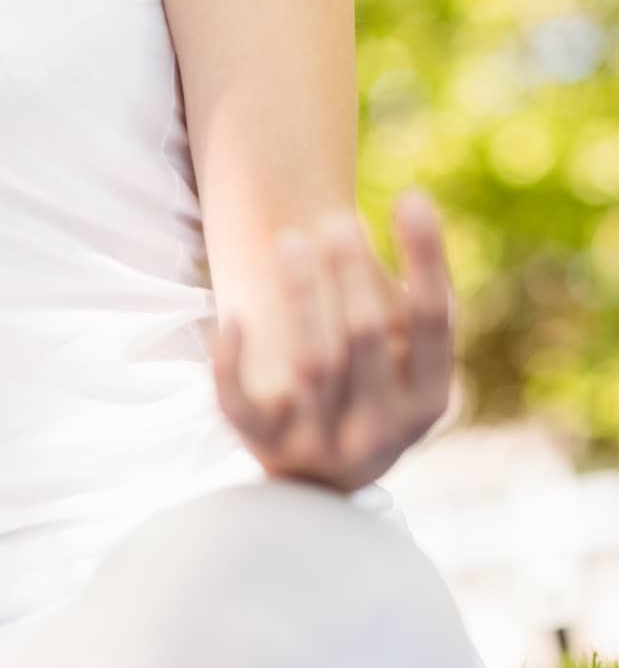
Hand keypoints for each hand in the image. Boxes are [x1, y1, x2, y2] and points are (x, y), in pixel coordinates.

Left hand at [209, 191, 454, 494]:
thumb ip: (415, 296)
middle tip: (336, 219)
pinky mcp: (266, 446)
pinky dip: (233, 365)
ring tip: (289, 241)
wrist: (324, 472)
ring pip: (311, 364)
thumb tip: (415, 198)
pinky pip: (241, 407)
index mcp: (428, 399)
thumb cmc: (373, 384)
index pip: (433, 322)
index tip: (411, 194)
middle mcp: (381, 429)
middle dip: (351, 271)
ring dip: (301, 297)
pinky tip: (234, 320)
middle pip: (367, 337)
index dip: (426, 257)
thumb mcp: (408, 356)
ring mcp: (322, 442)